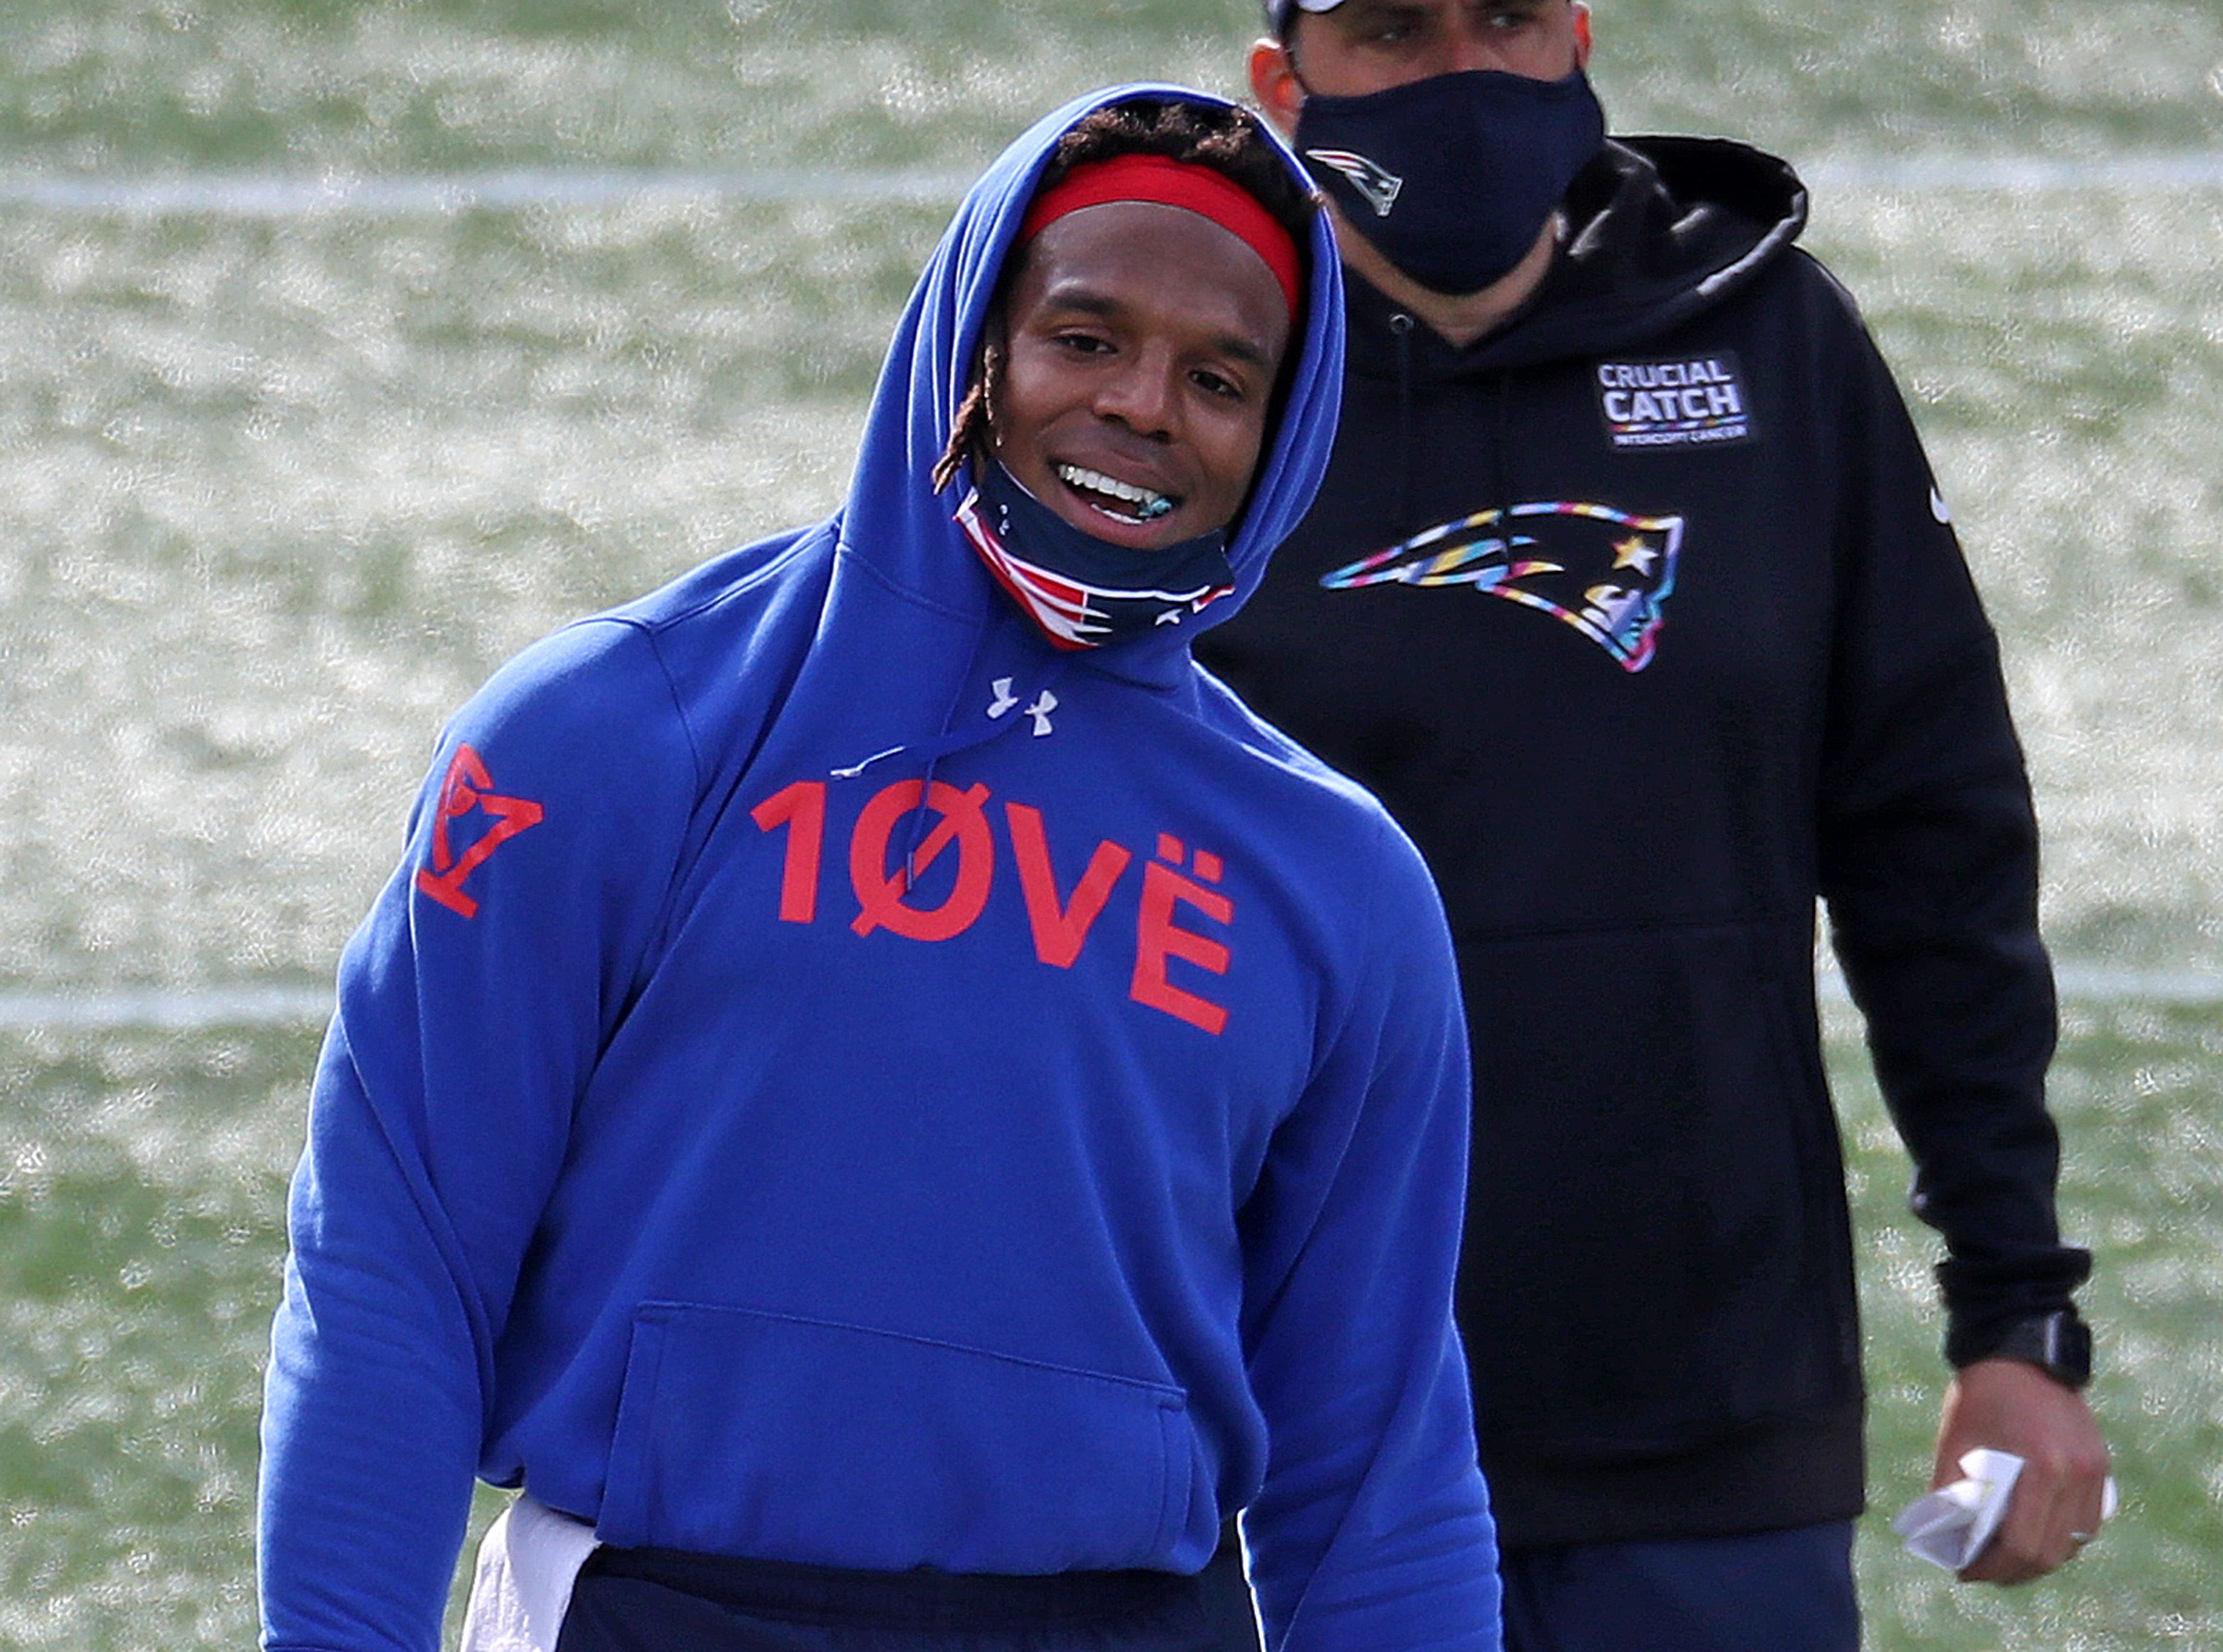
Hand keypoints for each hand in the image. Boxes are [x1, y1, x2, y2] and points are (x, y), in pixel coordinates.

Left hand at [1933, 1357, 2110, 1584]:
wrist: (2020, 1349)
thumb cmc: (1981, 1393)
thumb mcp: (1955, 1441)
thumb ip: (1949, 1490)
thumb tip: (1942, 1538)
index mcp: (2040, 1467)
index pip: (2023, 1544)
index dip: (1993, 1568)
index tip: (1967, 1572)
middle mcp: (2075, 1473)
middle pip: (2052, 1552)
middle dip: (2015, 1572)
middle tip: (1984, 1572)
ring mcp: (2094, 1471)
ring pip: (2075, 1542)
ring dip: (2042, 1559)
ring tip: (2007, 1560)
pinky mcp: (2100, 1465)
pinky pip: (2089, 1521)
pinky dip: (2064, 1537)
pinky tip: (2036, 1536)